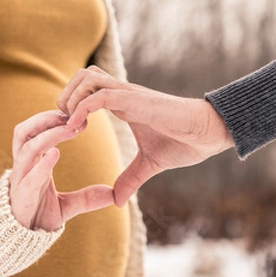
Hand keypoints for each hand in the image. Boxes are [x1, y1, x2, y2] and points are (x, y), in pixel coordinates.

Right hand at [9, 110, 115, 230]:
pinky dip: (42, 164)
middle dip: (44, 119)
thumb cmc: (37, 217)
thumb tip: (112, 195)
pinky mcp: (22, 196)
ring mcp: (20, 180)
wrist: (19, 243)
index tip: (74, 113)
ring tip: (69, 128)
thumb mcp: (66, 206)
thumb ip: (86, 198)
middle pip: (24, 131)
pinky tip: (56, 154)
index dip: (51, 120)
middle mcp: (22, 166)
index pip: (35, 131)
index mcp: (31, 163)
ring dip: (48, 135)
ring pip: (27, 148)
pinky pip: (30, 176)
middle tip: (69, 113)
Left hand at [57, 66, 234, 205]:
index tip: (68, 131)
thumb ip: (130, 178)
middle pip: (82, 75)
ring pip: (87, 77)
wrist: (210, 134)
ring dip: (72, 98)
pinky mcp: (136, 101)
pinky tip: (78, 127)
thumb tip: (117, 201)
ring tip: (72, 125)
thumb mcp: (149, 164)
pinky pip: (100, 96)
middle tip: (65, 125)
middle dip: (66, 97)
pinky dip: (83, 108)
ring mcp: (128, 94)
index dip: (72, 105)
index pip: (87, 88)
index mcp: (123, 104)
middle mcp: (122, 94)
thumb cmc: (184, 142)